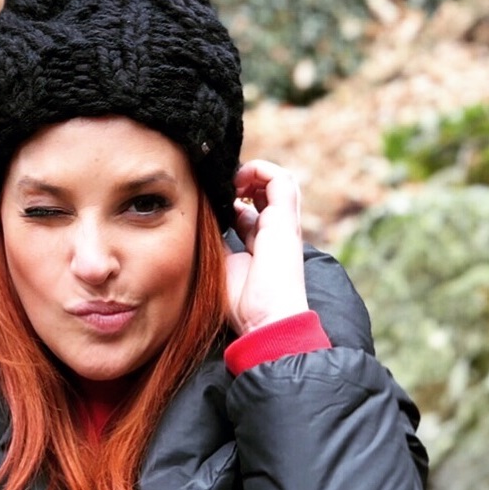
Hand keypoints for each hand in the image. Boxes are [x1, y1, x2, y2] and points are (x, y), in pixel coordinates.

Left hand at [224, 161, 309, 335]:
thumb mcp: (221, 265)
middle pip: (265, 192)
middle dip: (242, 182)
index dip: (230, 200)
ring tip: (231, 181)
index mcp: (260, 243)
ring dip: (253, 173)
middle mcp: (274, 230)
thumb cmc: (243, 303)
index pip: (250, 211)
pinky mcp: (286, 219)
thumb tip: (202, 223)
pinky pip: (281, 180)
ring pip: (278, 181)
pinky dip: (261, 170)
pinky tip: (238, 182)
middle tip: (219, 188)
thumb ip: (216, 243)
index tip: (210, 202)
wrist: (266, 319)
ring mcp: (283, 223)